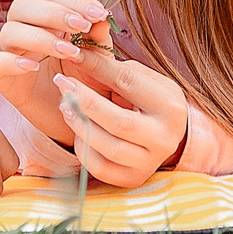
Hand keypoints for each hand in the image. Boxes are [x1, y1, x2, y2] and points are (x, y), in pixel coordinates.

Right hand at [0, 0, 111, 147]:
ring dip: (40, 37)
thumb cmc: (85, 84)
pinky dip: (10, 61)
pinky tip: (33, 66)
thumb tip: (103, 20)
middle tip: (81, 26)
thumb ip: (99, 41)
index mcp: (49, 19)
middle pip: (23, 6)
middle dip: (54, 13)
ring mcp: (9, 53)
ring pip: (9, 31)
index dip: (76, 1)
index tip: (99, 14)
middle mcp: (25, 30)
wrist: (74, 119)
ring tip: (69, 52)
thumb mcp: (99, 62)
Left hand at [52, 50, 188, 187]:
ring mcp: (150, 162)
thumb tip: (76, 54)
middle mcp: (165, 137)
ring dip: (81, 126)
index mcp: (170, 105)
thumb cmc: (145, 97)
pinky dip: (84, 149)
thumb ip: (109, 66)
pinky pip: (101, 168)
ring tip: (66, 106)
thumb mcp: (136, 76)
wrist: (163, 132)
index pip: (127, 82)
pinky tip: (77, 131)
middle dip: (85, 102)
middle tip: (62, 84)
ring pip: (109, 149)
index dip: (96, 67)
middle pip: (119, 122)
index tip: (72, 55)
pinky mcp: (133, 179)